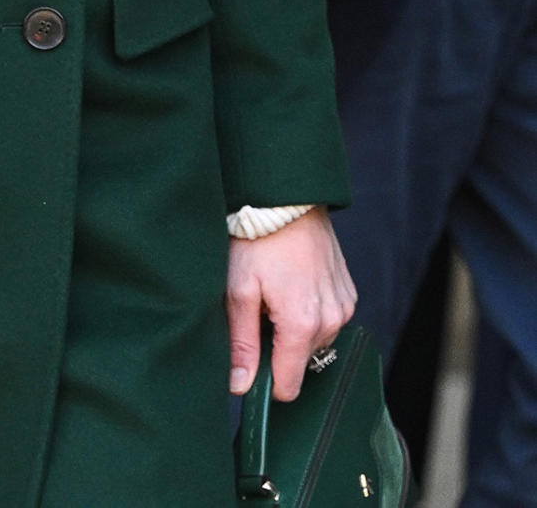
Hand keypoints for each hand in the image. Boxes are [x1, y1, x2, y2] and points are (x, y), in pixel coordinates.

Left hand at [227, 206, 355, 400]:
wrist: (286, 199)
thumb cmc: (258, 239)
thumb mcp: (239, 289)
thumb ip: (241, 342)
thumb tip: (239, 386)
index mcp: (303, 323)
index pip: (288, 386)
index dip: (265, 381)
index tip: (249, 360)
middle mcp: (331, 319)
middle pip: (300, 361)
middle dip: (277, 344)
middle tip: (258, 307)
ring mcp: (343, 305)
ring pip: (313, 340)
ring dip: (293, 326)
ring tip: (275, 291)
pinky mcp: (347, 292)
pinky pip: (327, 318)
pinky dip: (308, 309)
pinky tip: (292, 282)